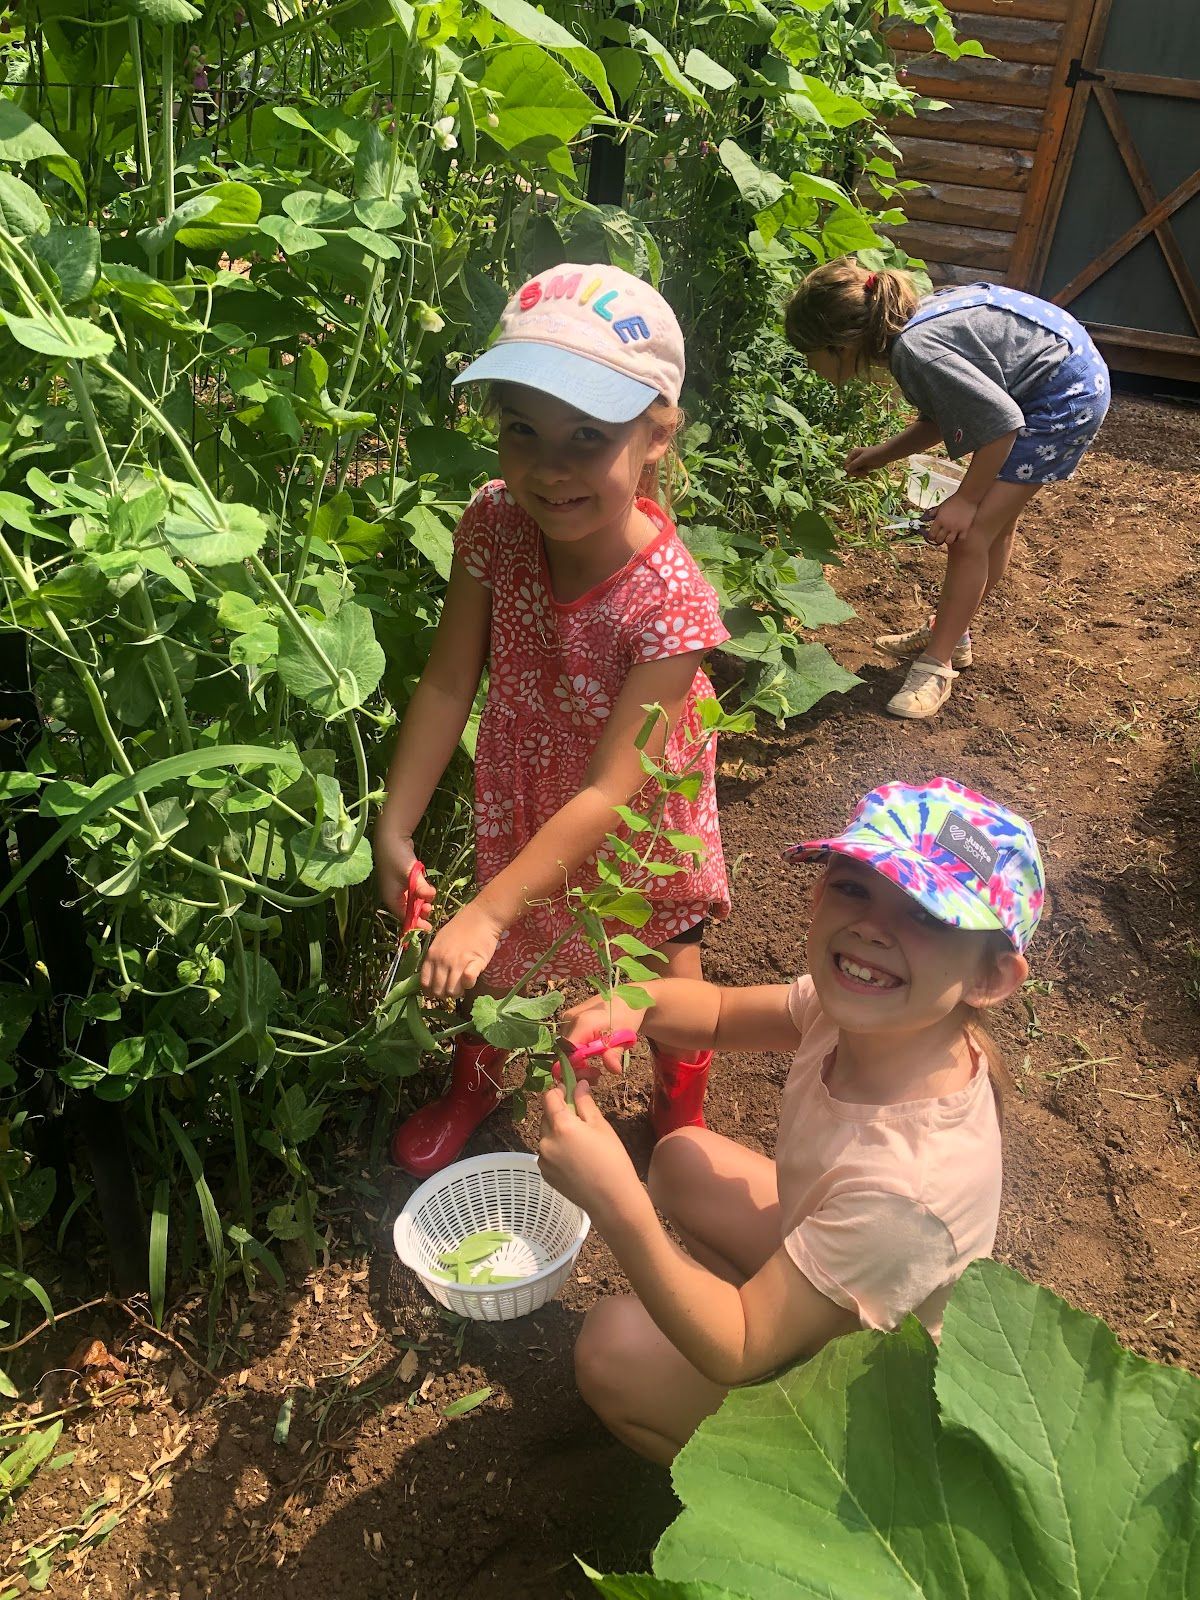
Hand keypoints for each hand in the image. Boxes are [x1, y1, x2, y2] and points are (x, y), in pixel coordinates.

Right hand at [374, 819, 435, 927]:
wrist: (390, 837)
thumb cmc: (397, 857)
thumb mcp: (410, 874)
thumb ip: (421, 887)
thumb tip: (430, 898)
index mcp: (391, 898)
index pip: (404, 918)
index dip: (416, 925)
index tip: (428, 929)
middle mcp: (393, 895)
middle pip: (408, 911)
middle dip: (420, 913)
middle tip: (431, 910)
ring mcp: (398, 887)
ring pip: (412, 901)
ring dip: (421, 903)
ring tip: (431, 901)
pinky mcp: (404, 879)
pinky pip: (414, 891)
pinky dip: (421, 893)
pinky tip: (427, 889)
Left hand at [420, 900, 503, 998]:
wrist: (481, 916)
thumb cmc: (461, 927)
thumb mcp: (440, 941)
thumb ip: (434, 958)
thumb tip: (432, 977)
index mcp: (431, 955)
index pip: (424, 984)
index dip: (431, 991)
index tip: (439, 989)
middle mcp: (442, 961)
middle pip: (438, 991)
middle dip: (445, 994)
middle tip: (454, 987)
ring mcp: (458, 962)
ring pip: (452, 991)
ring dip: (458, 991)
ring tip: (464, 983)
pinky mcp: (475, 963)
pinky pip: (468, 983)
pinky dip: (469, 984)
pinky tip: (471, 978)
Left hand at [538, 1082, 641, 1228]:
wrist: (611, 1200)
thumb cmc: (612, 1159)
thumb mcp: (601, 1125)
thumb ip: (585, 1102)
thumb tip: (578, 1084)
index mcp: (560, 1125)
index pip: (549, 1097)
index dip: (558, 1090)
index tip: (569, 1091)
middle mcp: (545, 1141)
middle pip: (546, 1116)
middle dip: (558, 1112)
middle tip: (580, 1118)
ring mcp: (543, 1159)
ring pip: (545, 1135)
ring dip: (556, 1131)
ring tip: (579, 1142)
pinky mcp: (544, 1173)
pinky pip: (546, 1153)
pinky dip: (556, 1149)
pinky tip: (575, 1158)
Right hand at [562, 991, 648, 1079]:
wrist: (626, 998)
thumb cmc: (627, 1015)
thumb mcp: (624, 1035)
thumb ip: (614, 1053)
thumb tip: (614, 1070)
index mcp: (582, 1022)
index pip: (567, 1053)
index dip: (576, 1069)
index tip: (593, 1074)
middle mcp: (569, 1019)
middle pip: (564, 1053)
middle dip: (578, 1068)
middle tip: (597, 1074)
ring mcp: (567, 1019)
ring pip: (565, 1049)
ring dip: (578, 1062)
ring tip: (596, 1065)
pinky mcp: (568, 1020)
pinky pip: (568, 1041)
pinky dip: (577, 1052)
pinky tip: (590, 1055)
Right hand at [845, 444, 888, 477]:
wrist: (885, 454)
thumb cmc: (874, 454)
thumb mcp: (863, 459)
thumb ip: (854, 464)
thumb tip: (846, 470)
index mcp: (853, 454)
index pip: (846, 464)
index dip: (850, 470)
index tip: (856, 472)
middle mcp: (855, 458)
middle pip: (850, 469)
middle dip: (855, 473)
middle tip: (863, 474)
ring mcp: (860, 463)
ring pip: (854, 472)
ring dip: (859, 474)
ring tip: (866, 474)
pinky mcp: (864, 467)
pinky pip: (859, 473)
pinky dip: (862, 475)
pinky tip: (867, 474)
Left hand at [925, 491, 978, 546]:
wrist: (967, 497)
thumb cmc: (953, 500)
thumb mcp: (941, 506)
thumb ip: (934, 512)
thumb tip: (928, 515)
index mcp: (939, 520)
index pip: (931, 535)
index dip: (931, 537)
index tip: (933, 535)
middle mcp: (946, 526)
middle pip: (939, 540)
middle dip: (939, 540)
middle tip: (941, 536)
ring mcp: (956, 528)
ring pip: (949, 542)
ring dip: (948, 540)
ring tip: (950, 536)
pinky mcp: (965, 529)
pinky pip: (960, 539)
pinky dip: (959, 538)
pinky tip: (958, 534)